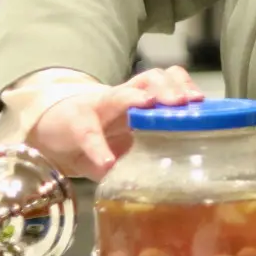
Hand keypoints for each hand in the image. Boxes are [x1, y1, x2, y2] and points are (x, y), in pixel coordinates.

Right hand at [27, 66, 204, 180]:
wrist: (55, 129)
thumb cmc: (104, 135)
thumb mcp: (130, 143)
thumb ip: (153, 152)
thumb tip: (183, 175)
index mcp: (145, 101)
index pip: (170, 81)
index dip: (186, 85)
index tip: (201, 101)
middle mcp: (127, 98)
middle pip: (152, 79)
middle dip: (169, 88)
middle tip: (182, 102)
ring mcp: (100, 107)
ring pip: (122, 92)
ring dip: (137, 98)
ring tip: (150, 106)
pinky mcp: (75, 122)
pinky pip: (88, 131)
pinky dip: (97, 147)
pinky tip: (107, 162)